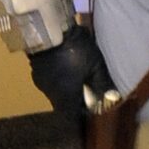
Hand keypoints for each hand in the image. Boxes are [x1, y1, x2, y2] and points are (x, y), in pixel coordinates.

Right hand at [28, 24, 114, 140]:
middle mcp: (51, 94)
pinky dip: (58, 80)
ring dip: (66, 90)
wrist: (50, 31)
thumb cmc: (77, 52)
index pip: (72, 117)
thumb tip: (112, 98)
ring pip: (55, 94)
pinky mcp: (36, 71)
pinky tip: (64, 69)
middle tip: (87, 92)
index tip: (90, 110)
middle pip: (63, 106)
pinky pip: (49, 82)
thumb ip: (103, 84)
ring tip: (76, 79)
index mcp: (66, 97)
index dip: (82, 116)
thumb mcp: (96, 66)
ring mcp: (41, 83)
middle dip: (75, 102)